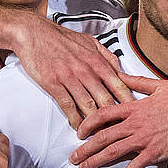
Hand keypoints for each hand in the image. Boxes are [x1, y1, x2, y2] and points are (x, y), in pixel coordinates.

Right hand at [11, 13, 133, 127]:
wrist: (34, 33)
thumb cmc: (62, 38)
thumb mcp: (90, 42)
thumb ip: (107, 56)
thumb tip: (121, 70)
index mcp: (98, 61)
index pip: (120, 86)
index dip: (128, 103)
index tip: (132, 115)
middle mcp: (87, 70)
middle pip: (106, 100)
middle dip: (113, 118)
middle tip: (117, 130)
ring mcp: (70, 77)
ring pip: (88, 106)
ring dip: (94, 123)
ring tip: (98, 135)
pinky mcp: (54, 83)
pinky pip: (68, 106)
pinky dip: (74, 119)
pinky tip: (78, 127)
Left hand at [71, 74, 167, 167]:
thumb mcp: (160, 86)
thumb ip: (138, 82)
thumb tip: (121, 74)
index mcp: (135, 107)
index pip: (103, 114)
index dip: (88, 124)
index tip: (79, 132)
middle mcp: (136, 123)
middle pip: (103, 136)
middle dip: (85, 148)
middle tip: (73, 157)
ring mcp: (144, 139)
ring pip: (113, 151)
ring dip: (96, 161)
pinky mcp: (155, 153)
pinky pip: (135, 166)